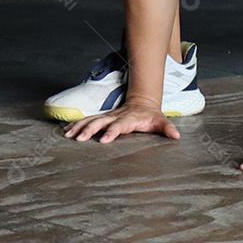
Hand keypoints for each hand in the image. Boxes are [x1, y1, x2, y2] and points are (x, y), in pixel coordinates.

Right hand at [62, 103, 180, 143]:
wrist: (143, 102)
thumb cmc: (151, 116)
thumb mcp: (161, 121)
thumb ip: (167, 129)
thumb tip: (176, 136)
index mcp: (129, 118)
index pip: (119, 125)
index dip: (112, 131)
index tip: (104, 140)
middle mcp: (116, 116)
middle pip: (101, 121)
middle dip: (90, 129)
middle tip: (79, 139)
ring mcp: (108, 116)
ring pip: (91, 119)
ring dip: (80, 127)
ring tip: (68, 135)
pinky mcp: (103, 117)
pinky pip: (87, 120)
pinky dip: (76, 124)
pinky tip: (66, 131)